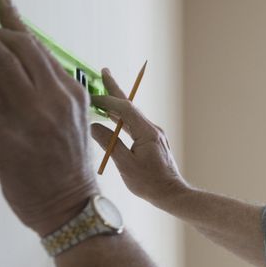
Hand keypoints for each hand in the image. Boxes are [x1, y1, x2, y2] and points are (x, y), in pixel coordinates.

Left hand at [0, 0, 98, 234]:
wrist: (72, 208)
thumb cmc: (68, 169)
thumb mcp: (69, 124)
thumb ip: (42, 96)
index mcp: (72, 94)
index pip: (40, 48)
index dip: (16, 22)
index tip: (1, 1)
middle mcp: (53, 100)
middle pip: (19, 46)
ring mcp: (28, 118)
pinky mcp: (2, 138)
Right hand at [89, 68, 189, 209]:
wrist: (171, 194)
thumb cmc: (150, 183)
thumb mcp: (125, 165)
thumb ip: (109, 144)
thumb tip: (93, 127)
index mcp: (147, 132)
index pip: (124, 108)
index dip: (108, 97)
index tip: (94, 90)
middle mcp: (152, 130)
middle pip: (129, 106)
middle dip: (115, 90)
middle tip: (104, 72)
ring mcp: (153, 135)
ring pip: (131, 115)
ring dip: (116, 104)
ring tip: (103, 92)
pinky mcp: (151, 142)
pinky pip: (133, 125)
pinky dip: (120, 118)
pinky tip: (112, 118)